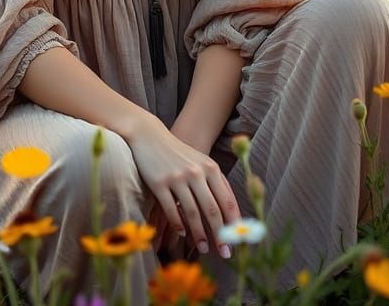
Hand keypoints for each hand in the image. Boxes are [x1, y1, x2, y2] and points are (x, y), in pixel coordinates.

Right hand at [126, 116, 239, 258]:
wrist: (150, 136)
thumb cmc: (180, 154)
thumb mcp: (202, 162)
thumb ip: (217, 183)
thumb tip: (232, 214)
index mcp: (211, 168)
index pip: (227, 201)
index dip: (234, 223)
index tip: (238, 241)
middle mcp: (196, 172)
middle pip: (212, 210)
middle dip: (221, 235)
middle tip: (225, 253)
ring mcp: (177, 177)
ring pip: (192, 213)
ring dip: (199, 235)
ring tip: (204, 249)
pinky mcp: (159, 183)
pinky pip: (171, 210)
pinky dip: (178, 225)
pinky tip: (182, 234)